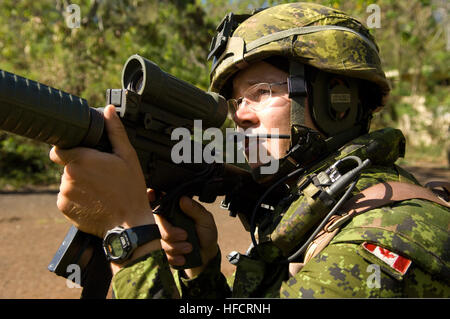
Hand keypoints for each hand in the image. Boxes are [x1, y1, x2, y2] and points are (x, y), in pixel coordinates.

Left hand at [49, 105, 154, 237]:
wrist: (128, 225)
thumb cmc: (131, 190)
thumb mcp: (128, 157)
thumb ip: (115, 132)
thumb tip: (109, 110)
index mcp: (82, 159)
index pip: (59, 149)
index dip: (69, 149)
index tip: (82, 154)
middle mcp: (68, 176)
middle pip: (67, 166)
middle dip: (80, 168)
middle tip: (102, 176)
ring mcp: (65, 193)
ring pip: (67, 182)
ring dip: (79, 183)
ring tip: (100, 190)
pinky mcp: (64, 208)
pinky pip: (66, 197)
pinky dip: (77, 198)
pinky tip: (95, 201)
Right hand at [152, 191, 217, 277]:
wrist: (208, 255)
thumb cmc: (206, 233)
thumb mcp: (206, 220)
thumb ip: (195, 209)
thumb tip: (183, 199)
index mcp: (176, 211)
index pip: (160, 202)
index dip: (151, 197)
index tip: (151, 194)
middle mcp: (168, 222)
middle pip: (158, 224)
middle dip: (171, 232)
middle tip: (185, 236)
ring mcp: (165, 237)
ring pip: (161, 241)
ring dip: (176, 247)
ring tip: (190, 248)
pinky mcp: (165, 251)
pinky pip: (164, 255)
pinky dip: (175, 257)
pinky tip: (184, 257)